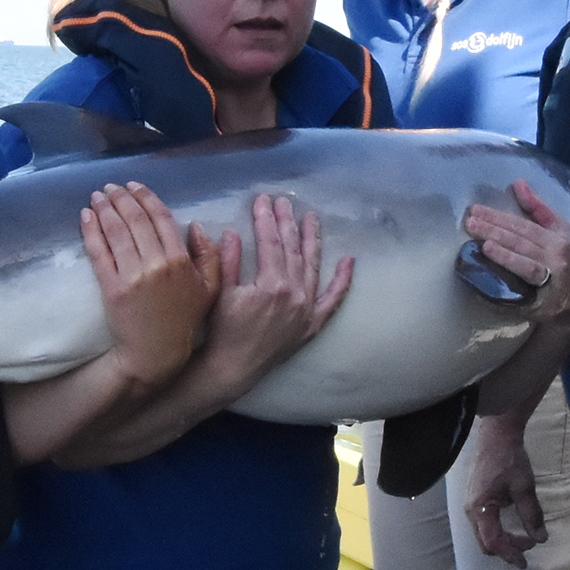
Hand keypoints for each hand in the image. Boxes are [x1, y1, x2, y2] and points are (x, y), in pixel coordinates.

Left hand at [80, 181, 218, 383]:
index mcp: (180, 260)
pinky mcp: (111, 287)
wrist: (155, 353)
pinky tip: (86, 216)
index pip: (160, 218)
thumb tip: (196, 225)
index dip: (146, 197)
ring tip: (97, 196)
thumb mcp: (210, 288)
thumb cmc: (183, 320)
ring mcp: (132, 275)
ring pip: (116, 231)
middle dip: (121, 198)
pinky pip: (99, 252)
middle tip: (110, 187)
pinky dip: (91, 231)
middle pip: (135, 220)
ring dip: (105, 208)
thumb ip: (210, 255)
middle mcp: (156, 264)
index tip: (134, 186)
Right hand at [200, 194, 354, 379]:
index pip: (271, 242)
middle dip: (287, 223)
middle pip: (293, 249)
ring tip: (311, 218)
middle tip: (284, 201)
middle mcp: (295, 294)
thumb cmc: (223, 331)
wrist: (233, 369)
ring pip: (313, 267)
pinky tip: (349, 260)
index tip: (262, 200)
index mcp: (272, 284)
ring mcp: (307, 310)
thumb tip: (231, 231)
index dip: (265, 219)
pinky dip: (343, 281)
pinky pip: (333, 300)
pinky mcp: (313, 325)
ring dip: (313, 240)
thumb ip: (227, 260)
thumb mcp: (220, 292)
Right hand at [460, 415, 542, 566]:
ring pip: (483, 535)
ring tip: (522, 537)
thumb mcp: (524, 488)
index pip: (493, 542)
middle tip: (528, 546)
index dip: (509, 554)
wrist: (496, 436)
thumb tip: (540, 538)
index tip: (525, 561)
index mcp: (480, 508)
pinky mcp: (474, 499)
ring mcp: (470, 504)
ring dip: (502, 540)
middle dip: (506, 549)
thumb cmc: (508, 459)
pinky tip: (511, 526)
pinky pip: (483, 524)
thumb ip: (531, 515)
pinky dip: (497, 531)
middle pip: (485, 543)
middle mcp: (470, 510)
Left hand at [463, 180, 569, 324]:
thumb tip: (518, 183)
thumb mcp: (559, 230)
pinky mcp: (543, 304)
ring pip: (527, 266)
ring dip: (505, 256)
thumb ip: (538, 208)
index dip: (499, 217)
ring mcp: (551, 282)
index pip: (523, 226)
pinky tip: (486, 282)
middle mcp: (556, 258)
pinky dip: (506, 288)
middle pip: (522, 243)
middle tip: (471, 224)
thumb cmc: (567, 257)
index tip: (476, 210)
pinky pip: (524, 295)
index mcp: (556, 239)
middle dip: (495, 232)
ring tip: (484, 246)